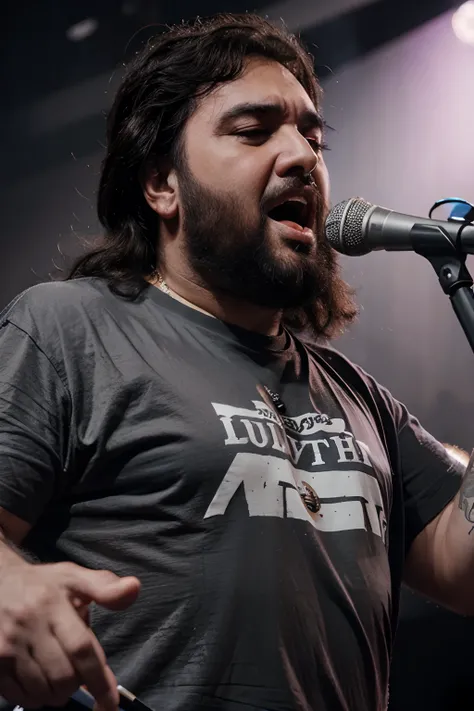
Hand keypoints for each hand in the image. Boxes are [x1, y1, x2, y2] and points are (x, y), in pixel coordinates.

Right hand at [0, 560, 139, 709]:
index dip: (99, 679)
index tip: (110, 702)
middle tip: (77, 672)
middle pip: (63, 677)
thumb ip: (105, 587)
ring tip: (58, 672)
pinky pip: (19, 696)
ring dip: (57, 693)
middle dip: (77, 684)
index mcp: (53, 604)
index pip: (82, 648)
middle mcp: (28, 626)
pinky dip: (35, 697)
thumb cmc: (41, 584)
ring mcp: (7, 646)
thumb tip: (133, 589)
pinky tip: (39, 678)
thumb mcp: (74, 577)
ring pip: (42, 692)